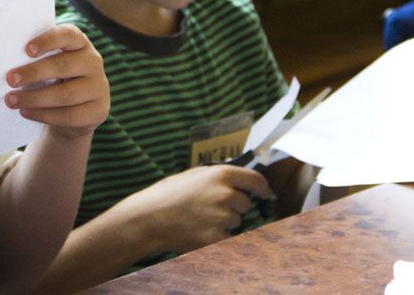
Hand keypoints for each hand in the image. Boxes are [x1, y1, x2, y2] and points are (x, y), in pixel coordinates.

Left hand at [4, 23, 108, 140]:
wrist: (77, 108)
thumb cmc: (55, 79)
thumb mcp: (49, 64)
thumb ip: (35, 59)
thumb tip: (8, 64)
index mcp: (80, 43)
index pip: (68, 35)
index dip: (48, 40)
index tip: (27, 50)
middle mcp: (93, 62)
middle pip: (64, 66)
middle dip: (34, 72)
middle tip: (10, 79)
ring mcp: (99, 87)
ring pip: (66, 94)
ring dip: (35, 98)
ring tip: (11, 100)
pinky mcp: (99, 111)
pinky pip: (70, 115)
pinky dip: (44, 115)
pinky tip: (25, 112)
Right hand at [113, 165, 271, 254]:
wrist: (149, 218)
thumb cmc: (167, 194)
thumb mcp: (192, 175)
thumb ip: (216, 175)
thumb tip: (235, 175)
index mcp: (221, 175)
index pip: (255, 180)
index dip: (262, 187)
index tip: (264, 192)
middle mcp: (226, 194)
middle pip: (245, 203)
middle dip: (234, 206)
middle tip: (212, 208)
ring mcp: (222, 217)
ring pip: (236, 221)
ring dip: (225, 222)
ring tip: (201, 219)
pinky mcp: (217, 238)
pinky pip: (229, 238)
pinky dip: (219, 237)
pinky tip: (201, 232)